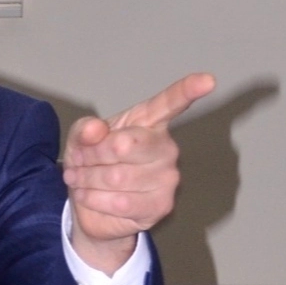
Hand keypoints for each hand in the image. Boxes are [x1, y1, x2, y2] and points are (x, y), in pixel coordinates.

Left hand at [62, 72, 215, 273]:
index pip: (170, 103)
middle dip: (90, 155)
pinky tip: (88, 195)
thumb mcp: (80, 140)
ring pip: (116, 177)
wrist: (90, 204)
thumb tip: (94, 130)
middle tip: (78, 161)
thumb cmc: (93, 163)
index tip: (207, 80)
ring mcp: (167, 177)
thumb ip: (84, 130)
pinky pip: (120, 202)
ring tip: (79, 179)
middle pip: (123, 145)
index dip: (187, 90)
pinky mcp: (161, 205)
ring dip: (86, 179)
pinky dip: (92, 199)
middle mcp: (165, 147)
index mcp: (148, 122)